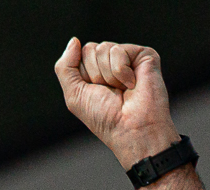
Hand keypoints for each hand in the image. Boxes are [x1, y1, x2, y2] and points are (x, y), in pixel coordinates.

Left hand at [54, 38, 177, 167]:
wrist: (131, 129)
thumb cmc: (105, 118)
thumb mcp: (74, 94)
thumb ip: (65, 67)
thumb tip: (73, 40)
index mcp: (94, 71)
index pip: (78, 55)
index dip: (83, 76)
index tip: (96, 93)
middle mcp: (111, 63)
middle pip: (90, 49)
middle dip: (95, 74)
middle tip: (110, 92)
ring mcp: (128, 58)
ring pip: (104, 48)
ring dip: (108, 75)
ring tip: (122, 90)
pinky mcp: (143, 55)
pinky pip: (119, 50)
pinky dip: (121, 71)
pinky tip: (132, 84)